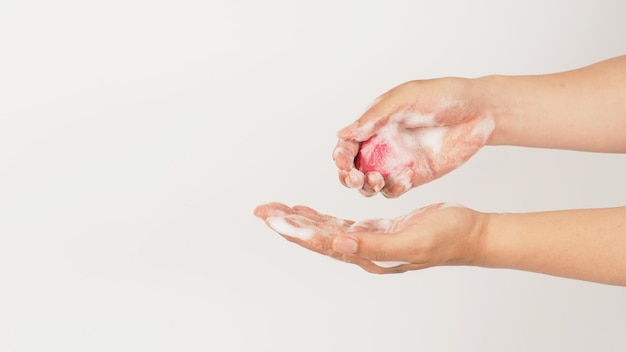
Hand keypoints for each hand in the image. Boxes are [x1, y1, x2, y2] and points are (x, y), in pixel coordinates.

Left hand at [253, 202, 485, 273]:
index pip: (322, 243)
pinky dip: (320, 216)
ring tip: (276, 208)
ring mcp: (368, 239)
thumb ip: (373, 245)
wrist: (469, 233)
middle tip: (262, 210)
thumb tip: (337, 246)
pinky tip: (307, 210)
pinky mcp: (376, 228)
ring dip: (300, 219)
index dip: (296, 230)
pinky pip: (340, 224)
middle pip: (317, 237)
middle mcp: (363, 249)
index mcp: (368, 254)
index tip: (271, 218)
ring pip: (325, 230)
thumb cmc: (447, 238)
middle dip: (288, 223)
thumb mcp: (411, 241)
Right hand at [333, 78, 498, 197]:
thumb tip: (342, 133)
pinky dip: (393, 187)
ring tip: (377, 180)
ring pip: (369, 185)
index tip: (343, 162)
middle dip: (348, 176)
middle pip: (352, 169)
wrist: (478, 111)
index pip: (346, 145)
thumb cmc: (441, 96)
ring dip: (366, 186)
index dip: (340, 156)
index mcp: (373, 125)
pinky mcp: (413, 177)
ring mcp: (395, 163)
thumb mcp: (405, 99)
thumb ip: (374, 117)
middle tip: (356, 178)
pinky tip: (406, 177)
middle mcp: (380, 146)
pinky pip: (394, 190)